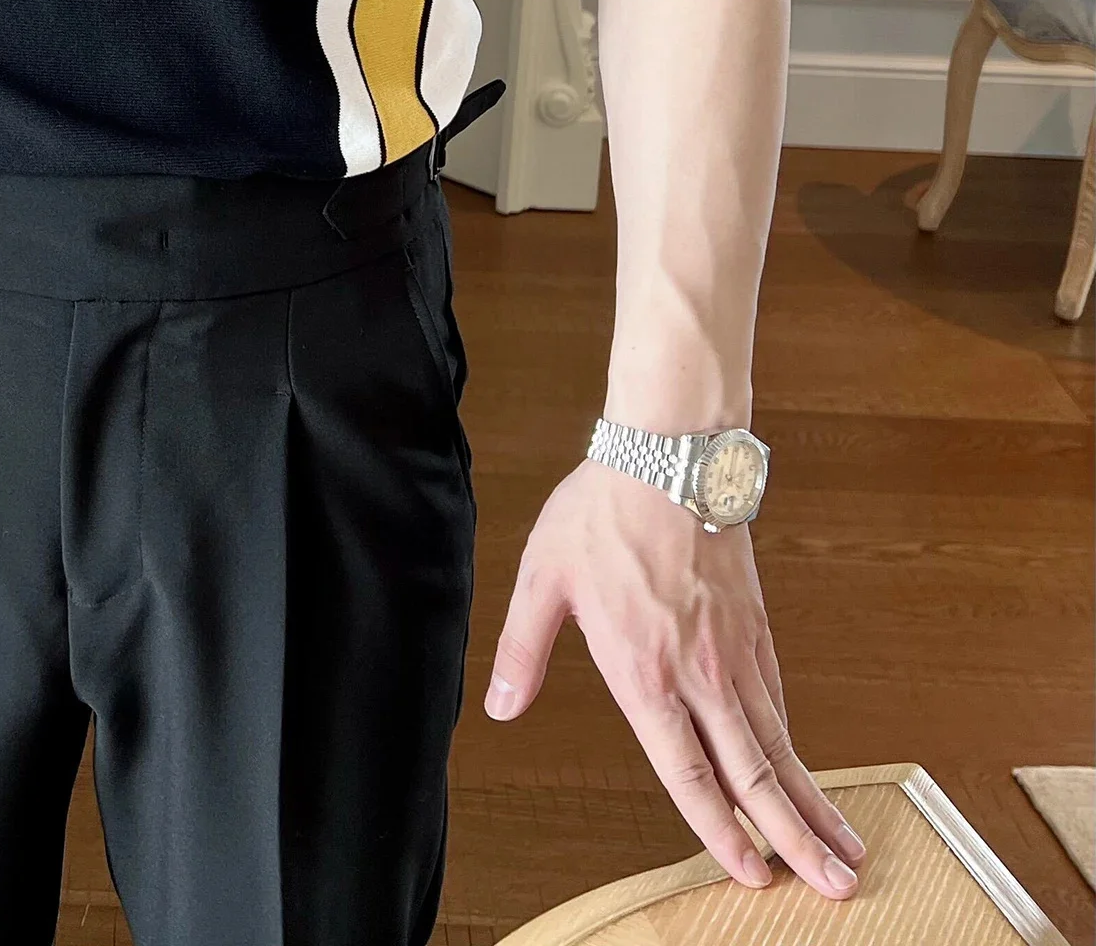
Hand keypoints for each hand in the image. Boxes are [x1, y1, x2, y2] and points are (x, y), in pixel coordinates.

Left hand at [484, 458, 866, 899]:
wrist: (668, 453)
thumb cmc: (600, 512)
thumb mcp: (541, 579)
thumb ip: (521, 651)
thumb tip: (498, 706)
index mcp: (644, 669)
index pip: (688, 770)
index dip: (719, 829)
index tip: (751, 874)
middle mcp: (700, 671)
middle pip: (755, 771)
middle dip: (794, 838)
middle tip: (835, 889)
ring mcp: (736, 650)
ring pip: (781, 742)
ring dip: (812, 800)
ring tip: (844, 851)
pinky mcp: (755, 625)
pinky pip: (778, 698)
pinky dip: (796, 743)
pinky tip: (804, 770)